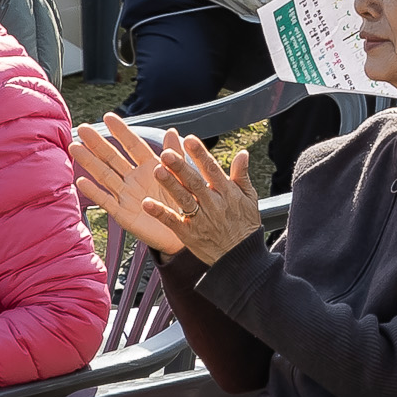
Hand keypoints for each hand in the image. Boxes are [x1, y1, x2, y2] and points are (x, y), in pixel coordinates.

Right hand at [74, 112, 185, 252]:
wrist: (185, 232)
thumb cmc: (183, 203)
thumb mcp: (182, 177)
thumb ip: (176, 155)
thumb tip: (172, 131)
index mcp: (151, 167)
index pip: (133, 145)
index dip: (121, 131)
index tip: (108, 116)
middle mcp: (135, 179)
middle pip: (113, 157)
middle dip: (98, 143)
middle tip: (82, 128)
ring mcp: (127, 195)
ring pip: (105, 175)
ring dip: (90, 162)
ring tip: (75, 147)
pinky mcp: (123, 214)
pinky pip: (106, 201)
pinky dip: (94, 191)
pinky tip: (81, 181)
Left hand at [145, 134, 265, 264]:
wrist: (240, 257)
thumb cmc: (245, 224)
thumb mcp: (250, 198)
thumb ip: (242, 175)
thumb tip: (243, 153)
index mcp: (227, 192)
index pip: (212, 169)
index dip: (201, 154)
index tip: (190, 139)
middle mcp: (213, 203)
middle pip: (194, 182)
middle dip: (181, 167)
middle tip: (167, 153)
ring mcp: (200, 219)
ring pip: (183, 199)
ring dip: (170, 185)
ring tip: (157, 171)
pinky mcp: (188, 233)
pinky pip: (172, 221)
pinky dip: (160, 212)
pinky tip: (147, 203)